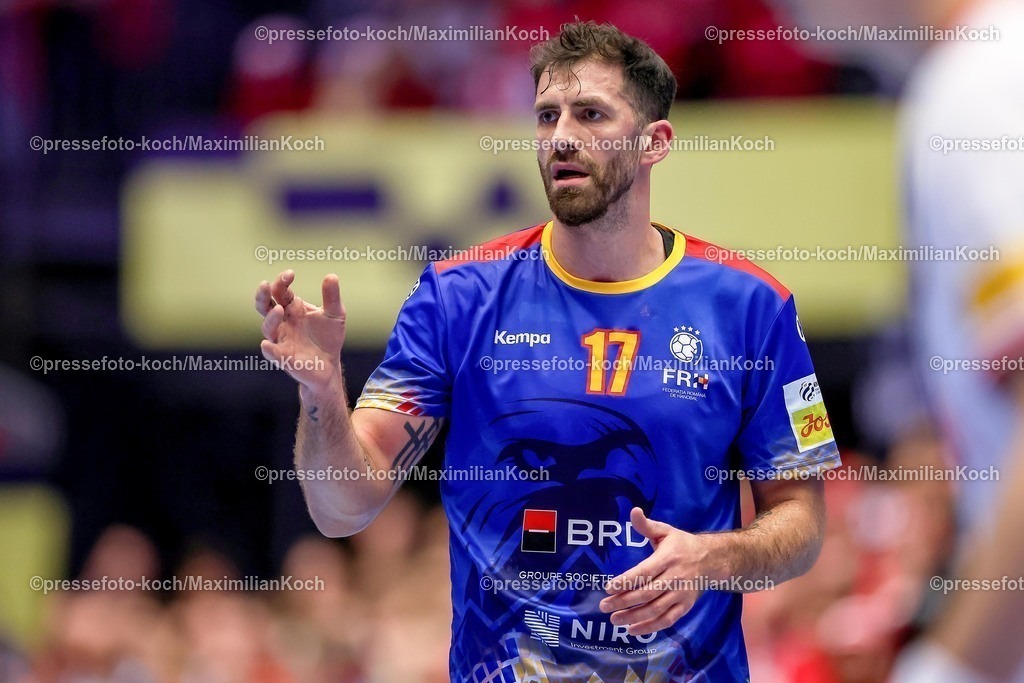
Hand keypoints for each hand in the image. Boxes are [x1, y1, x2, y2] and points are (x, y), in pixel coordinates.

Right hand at [255, 270, 344, 397]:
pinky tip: (267, 344)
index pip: (280, 291)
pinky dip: (269, 349)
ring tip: (279, 309)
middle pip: (265, 306)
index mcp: (292, 308)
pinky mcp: (284, 357)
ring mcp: (281, 339)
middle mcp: (283, 322)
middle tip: (265, 284)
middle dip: (262, 295)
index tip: (290, 274)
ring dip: (271, 318)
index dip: (282, 281)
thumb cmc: (328, 337)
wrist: (330, 365)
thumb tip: (331, 275)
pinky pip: (273, 353)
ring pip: (268, 327)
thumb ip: (332, 296)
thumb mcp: (335, 314)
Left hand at [599, 507, 710, 635]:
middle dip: (624, 602)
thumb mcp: (665, 531)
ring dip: (634, 617)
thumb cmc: (682, 544)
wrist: (713, 560)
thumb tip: (633, 511)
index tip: (608, 588)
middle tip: (604, 607)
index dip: (626, 581)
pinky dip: (650, 627)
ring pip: (656, 610)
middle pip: (647, 594)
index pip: (644, 572)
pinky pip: (667, 620)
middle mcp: (675, 578)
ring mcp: (681, 594)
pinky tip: (633, 630)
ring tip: (614, 620)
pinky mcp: (685, 606)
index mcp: (667, 558)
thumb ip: (646, 525)